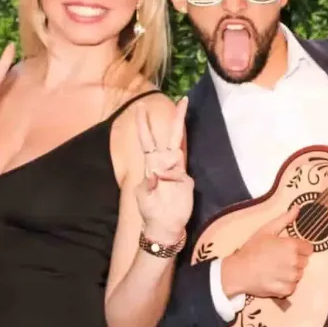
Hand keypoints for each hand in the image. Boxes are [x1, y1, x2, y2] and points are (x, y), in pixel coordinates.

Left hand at [134, 97, 193, 244]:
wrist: (165, 226)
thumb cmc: (150, 211)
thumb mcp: (142, 197)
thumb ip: (146, 185)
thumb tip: (154, 174)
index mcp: (151, 164)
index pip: (147, 140)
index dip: (143, 124)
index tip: (140, 107)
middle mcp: (165, 163)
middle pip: (171, 136)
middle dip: (176, 118)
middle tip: (182, 100)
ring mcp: (177, 171)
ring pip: (179, 149)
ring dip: (177, 138)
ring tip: (176, 132)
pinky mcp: (186, 181)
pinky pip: (180, 173)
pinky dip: (173, 175)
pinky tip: (166, 182)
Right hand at [221, 209, 313, 298]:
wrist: (239, 271)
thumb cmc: (252, 249)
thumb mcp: (267, 230)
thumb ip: (285, 219)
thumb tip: (298, 207)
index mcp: (291, 245)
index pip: (309, 248)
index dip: (299, 248)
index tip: (288, 250)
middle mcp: (294, 261)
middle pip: (304, 261)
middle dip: (295, 260)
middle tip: (279, 259)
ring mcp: (291, 277)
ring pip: (299, 274)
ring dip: (291, 273)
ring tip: (276, 270)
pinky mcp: (286, 290)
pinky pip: (293, 287)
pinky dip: (286, 284)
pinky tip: (275, 279)